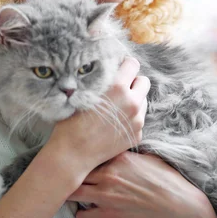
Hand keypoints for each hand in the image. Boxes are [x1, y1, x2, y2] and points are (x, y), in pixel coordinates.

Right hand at [46, 57, 150, 176]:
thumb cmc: (72, 121)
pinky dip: (131, 118)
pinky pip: (139, 119)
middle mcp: (132, 102)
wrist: (73, 153)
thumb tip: (110, 69)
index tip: (120, 69)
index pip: (133, 64)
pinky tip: (115, 124)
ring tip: (116, 108)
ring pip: (143, 101)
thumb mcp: (84, 93)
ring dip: (134, 100)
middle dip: (134, 82)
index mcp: (117, 88)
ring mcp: (137, 120)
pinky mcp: (137, 134)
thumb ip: (101, 80)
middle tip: (120, 88)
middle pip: (144, 81)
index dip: (126, 65)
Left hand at [67, 150, 208, 217]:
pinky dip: (81, 215)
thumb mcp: (146, 157)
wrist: (177, 205)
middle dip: (68, 174)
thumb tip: (114, 149)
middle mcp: (108, 174)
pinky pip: (82, 216)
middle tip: (64, 176)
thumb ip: (125, 154)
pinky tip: (85, 213)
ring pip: (73, 193)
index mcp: (118, 157)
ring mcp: (107, 195)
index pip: (87, 153)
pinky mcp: (109, 215)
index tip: (74, 157)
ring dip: (70, 194)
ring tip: (70, 194)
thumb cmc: (165, 179)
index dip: (80, 156)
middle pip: (75, 172)